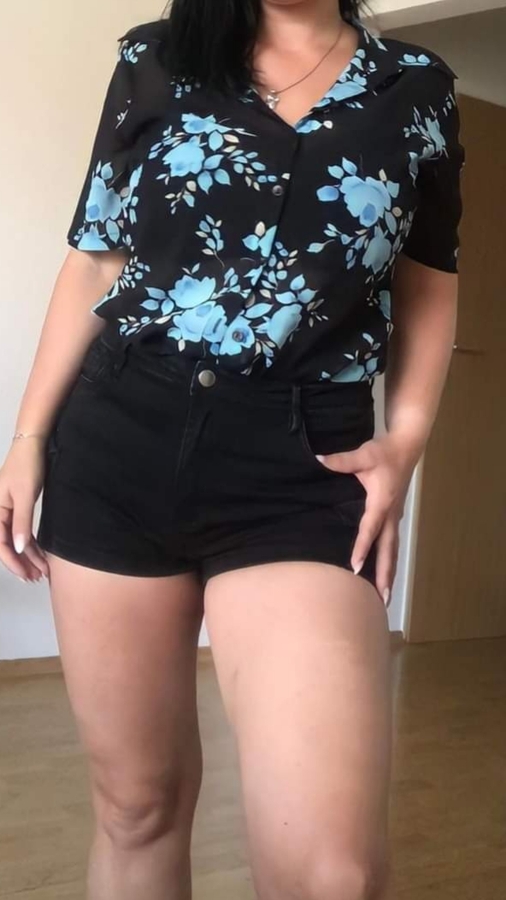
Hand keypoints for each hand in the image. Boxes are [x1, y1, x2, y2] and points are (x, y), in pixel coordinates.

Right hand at [0, 440, 50, 581]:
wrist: (32, 445)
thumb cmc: (27, 466)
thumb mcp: (24, 495)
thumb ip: (21, 522)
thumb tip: (19, 548)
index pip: (0, 543)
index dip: (13, 561)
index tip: (26, 574)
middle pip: (7, 545)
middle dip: (21, 563)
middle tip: (36, 578)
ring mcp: (6, 512)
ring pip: (15, 540)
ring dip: (28, 557)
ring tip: (41, 572)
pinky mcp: (16, 509)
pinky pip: (21, 532)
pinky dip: (31, 545)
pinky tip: (39, 557)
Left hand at [316, 434, 419, 606]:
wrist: (407, 447)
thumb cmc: (384, 452)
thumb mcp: (363, 455)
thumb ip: (341, 461)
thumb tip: (318, 459)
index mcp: (382, 503)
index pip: (370, 530)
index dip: (362, 548)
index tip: (355, 568)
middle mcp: (391, 515)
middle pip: (388, 550)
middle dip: (385, 575)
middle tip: (381, 599)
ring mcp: (395, 518)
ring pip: (392, 550)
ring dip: (390, 573)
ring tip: (386, 597)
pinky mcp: (394, 517)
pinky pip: (392, 544)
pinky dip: (389, 561)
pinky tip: (384, 574)